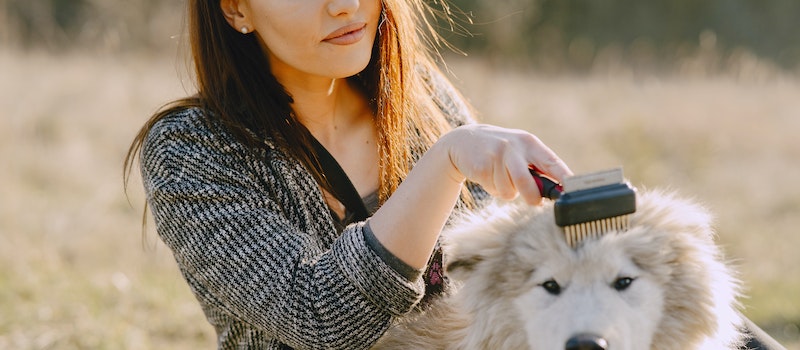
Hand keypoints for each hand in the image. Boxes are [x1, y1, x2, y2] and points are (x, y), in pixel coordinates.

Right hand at [439, 124, 572, 203]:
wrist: (463, 141)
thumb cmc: (501, 152)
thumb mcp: (520, 152)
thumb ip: (538, 168)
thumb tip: (558, 191)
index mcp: (529, 143)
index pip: (552, 162)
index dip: (564, 178)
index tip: (573, 191)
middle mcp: (514, 146)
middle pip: (527, 181)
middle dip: (531, 197)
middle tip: (533, 202)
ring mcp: (495, 155)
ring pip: (510, 191)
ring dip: (507, 192)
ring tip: (500, 177)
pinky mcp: (481, 166)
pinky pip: (494, 189)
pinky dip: (493, 189)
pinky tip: (487, 175)